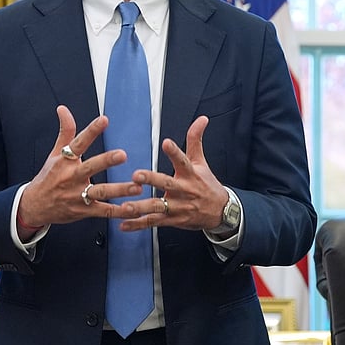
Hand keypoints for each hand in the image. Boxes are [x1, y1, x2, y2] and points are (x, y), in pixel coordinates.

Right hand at [15, 106, 142, 232]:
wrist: (34, 207)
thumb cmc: (48, 178)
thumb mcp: (54, 154)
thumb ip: (65, 131)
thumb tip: (63, 109)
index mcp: (65, 161)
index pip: (78, 142)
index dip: (91, 131)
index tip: (104, 120)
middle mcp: (71, 177)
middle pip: (90, 167)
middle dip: (106, 161)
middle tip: (122, 154)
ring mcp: (77, 195)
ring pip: (100, 192)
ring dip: (119, 190)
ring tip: (136, 187)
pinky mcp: (84, 211)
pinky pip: (104, 211)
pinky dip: (120, 211)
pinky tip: (134, 209)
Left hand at [120, 115, 227, 231]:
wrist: (220, 211)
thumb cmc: (207, 185)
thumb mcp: (202, 161)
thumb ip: (196, 139)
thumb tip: (202, 119)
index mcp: (190, 174)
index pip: (183, 160)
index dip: (175, 151)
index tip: (166, 142)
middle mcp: (184, 190)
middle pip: (167, 184)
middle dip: (152, 180)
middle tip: (137, 175)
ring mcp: (178, 207)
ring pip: (158, 207)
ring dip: (140, 207)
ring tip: (126, 206)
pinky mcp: (173, 220)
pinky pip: (153, 222)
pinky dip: (138, 224)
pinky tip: (124, 224)